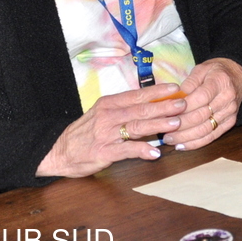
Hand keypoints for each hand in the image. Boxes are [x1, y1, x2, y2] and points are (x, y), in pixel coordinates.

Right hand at [36, 83, 186, 177]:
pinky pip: (126, 150)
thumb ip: (123, 109)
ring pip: (136, 127)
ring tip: (175, 124)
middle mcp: (108, 116)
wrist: (59, 151)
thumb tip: (150, 103)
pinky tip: (155, 152)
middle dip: (164, 106)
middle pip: (140, 109)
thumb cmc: (85, 132)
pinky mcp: (104, 152)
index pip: (137, 94)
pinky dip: (142, 151)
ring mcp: (106, 134)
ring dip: (158, 125)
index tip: (175, 88)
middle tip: (183, 104)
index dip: (157, 92)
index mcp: (109, 104)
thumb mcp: (102, 113)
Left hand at [163, 58, 241, 150]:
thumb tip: (175, 97)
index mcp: (219, 82)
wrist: (237, 76)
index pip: (200, 97)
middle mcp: (227, 99)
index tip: (166, 112)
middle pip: (201, 116)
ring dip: (185, 137)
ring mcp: (230, 112)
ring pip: (205, 130)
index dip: (183, 107)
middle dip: (180, 125)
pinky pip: (212, 137)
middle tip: (162, 128)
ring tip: (169, 139)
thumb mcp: (201, 68)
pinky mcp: (230, 123)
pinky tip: (182, 145)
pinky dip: (195, 143)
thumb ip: (189, 82)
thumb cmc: (215, 72)